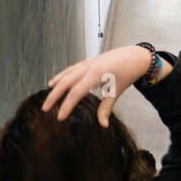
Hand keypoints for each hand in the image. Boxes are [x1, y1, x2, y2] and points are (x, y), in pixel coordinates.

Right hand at [43, 46, 165, 126]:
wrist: (135, 56)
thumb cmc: (128, 73)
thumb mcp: (117, 91)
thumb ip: (107, 107)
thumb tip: (103, 124)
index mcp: (96, 74)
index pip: (76, 93)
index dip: (66, 106)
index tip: (60, 117)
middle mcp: (88, 67)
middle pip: (65, 82)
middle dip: (54, 96)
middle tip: (45, 109)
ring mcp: (87, 63)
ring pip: (66, 74)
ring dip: (55, 86)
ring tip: (47, 99)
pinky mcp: (87, 62)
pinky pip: (70, 69)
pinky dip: (61, 76)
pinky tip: (54, 82)